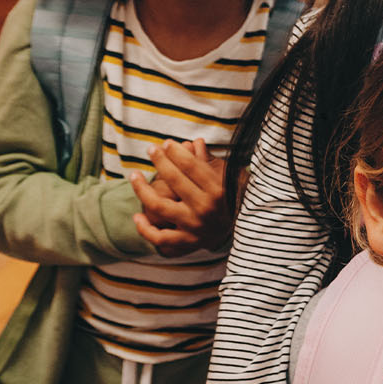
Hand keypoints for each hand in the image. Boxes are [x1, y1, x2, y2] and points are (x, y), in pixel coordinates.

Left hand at [131, 139, 231, 256]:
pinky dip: (145, 229)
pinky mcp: (187, 242)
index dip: (176, 151)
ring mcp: (194, 226)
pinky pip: (160, 237)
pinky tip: (137, 215)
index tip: (167, 143)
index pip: (191, 166)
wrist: (247, 231)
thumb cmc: (233, 198)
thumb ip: (210, 161)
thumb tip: (196, 141)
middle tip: (152, 149)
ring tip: (134, 175)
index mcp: (219, 190)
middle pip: (175, 180)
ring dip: (142, 189)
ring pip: (159, 206)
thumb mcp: (227, 177)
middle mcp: (205, 208)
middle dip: (160, 161)